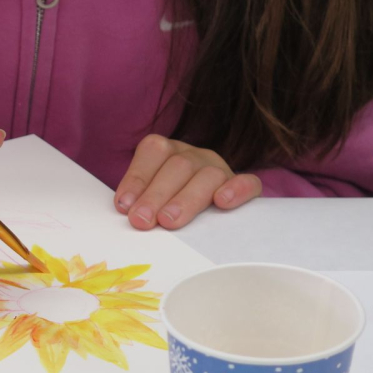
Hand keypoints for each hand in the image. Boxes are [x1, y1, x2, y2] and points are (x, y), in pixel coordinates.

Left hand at [114, 135, 261, 229]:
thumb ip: (139, 201)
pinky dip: (237, 190)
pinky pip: (248, 182)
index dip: (137, 177)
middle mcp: (194, 156)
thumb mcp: (149, 198)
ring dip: (186, 199)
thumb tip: (126, 213)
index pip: (153, 151)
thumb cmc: (167, 206)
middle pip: (179, 166)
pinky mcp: (244, 186)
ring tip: (169, 221)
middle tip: (142, 221)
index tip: (124, 206)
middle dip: (156, 195)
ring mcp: (220, 169)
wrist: (211, 209)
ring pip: (209, 175)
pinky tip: (223, 202)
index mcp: (168, 151)